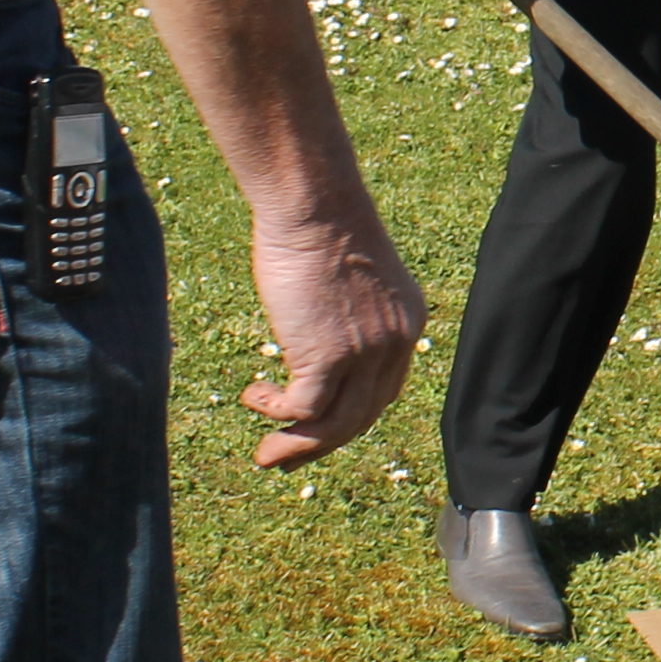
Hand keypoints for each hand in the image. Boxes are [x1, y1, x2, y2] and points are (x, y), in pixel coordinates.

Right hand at [241, 222, 426, 466]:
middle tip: (285, 458)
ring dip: (297, 446)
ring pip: (335, 425)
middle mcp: (395, 344)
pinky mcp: (330, 357)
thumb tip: (314, 331)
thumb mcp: (347, 274)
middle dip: (321, 444)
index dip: (350, 414)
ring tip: (265, 454)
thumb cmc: (319, 224)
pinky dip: (277, 413)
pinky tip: (254, 397)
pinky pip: (304, 409)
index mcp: (406, 323)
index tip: (317, 424)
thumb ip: (344, 310)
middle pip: (362, 416)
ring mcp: (365, 354)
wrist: (313, 204)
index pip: (385, 390)